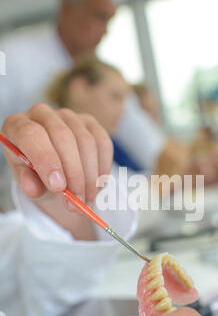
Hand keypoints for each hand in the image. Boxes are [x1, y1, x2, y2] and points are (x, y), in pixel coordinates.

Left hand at [1, 104, 112, 239]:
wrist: (52, 172)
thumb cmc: (35, 175)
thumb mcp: (27, 183)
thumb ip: (28, 184)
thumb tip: (33, 189)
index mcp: (16, 125)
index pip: (30, 134)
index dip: (46, 160)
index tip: (58, 187)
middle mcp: (41, 113)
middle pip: (63, 137)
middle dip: (73, 173)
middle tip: (76, 201)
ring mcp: (68, 116)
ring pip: (86, 142)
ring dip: (90, 177)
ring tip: (86, 201)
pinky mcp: (90, 122)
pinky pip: (103, 144)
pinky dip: (102, 169)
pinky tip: (96, 187)